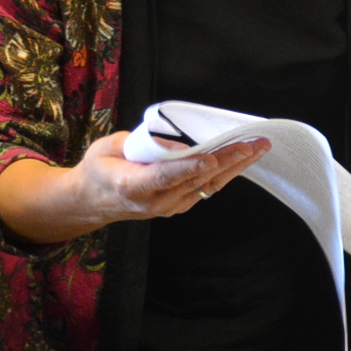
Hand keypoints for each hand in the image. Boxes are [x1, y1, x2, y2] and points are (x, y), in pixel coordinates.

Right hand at [72, 130, 268, 224]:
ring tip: (258, 147)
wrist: (92, 202)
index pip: (166, 177)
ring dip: (235, 166)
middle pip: (196, 179)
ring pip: (208, 185)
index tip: (213, 158)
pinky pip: (206, 188)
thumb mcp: (106, 148)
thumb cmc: (99, 170)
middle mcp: (155, 202)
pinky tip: (243, 158)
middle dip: (227, 159)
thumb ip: (138, 144)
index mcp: (133, 186)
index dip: (190, 167)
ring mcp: (170, 207)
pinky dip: (227, 173)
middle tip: (252, 143)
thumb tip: (175, 145)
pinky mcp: (179, 205)